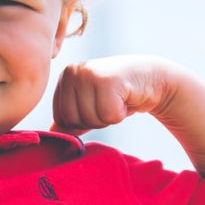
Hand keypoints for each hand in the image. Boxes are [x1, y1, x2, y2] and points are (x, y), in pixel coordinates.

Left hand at [51, 55, 179, 134]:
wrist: (152, 78)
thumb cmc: (118, 94)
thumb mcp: (90, 104)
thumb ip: (70, 118)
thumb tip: (51, 132)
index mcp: (65, 76)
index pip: (60, 118)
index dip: (82, 121)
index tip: (97, 105)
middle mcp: (73, 71)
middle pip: (73, 120)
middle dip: (95, 120)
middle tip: (110, 102)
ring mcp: (89, 74)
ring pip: (90, 119)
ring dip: (109, 117)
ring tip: (118, 99)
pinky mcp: (107, 80)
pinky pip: (108, 116)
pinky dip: (121, 114)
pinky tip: (126, 98)